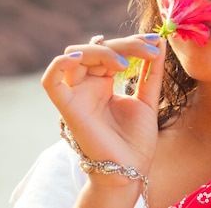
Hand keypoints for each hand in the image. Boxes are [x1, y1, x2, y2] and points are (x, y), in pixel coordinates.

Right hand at [41, 33, 165, 179]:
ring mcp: (77, 95)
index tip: (156, 41)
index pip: (111, 50)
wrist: (132, 169)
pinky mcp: (68, 108)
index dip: (132, 42)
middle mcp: (87, 85)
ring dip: (102, 51)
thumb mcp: (148, 98)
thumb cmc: (137, 139)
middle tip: (149, 50)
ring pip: (76, 56)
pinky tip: (78, 58)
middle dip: (124, 45)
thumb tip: (159, 41)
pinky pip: (51, 82)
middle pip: (96, 49)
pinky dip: (59, 65)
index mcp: (103, 82)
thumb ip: (152, 71)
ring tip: (125, 64)